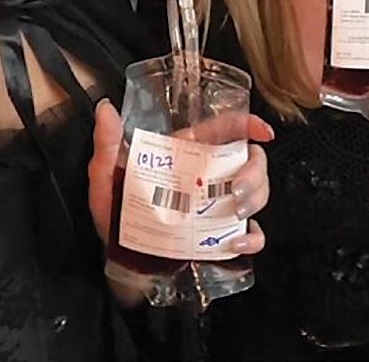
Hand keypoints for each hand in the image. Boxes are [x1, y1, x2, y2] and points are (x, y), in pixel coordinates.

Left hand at [88, 101, 273, 252]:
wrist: (117, 260)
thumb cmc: (115, 212)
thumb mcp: (105, 176)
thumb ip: (106, 142)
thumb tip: (105, 108)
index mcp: (186, 153)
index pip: (223, 129)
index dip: (247, 124)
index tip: (263, 131)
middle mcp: (207, 176)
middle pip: (250, 160)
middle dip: (255, 171)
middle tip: (237, 189)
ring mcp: (217, 207)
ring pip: (257, 192)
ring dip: (257, 198)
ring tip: (237, 210)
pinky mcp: (220, 238)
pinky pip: (252, 235)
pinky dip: (253, 238)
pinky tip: (235, 242)